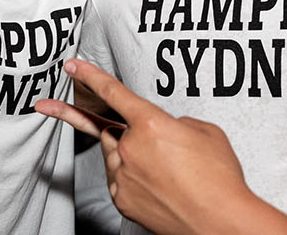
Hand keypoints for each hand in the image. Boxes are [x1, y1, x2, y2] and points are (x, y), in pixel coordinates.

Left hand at [36, 60, 253, 234]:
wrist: (221, 223)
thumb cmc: (219, 180)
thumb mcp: (205, 133)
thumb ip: (176, 124)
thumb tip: (164, 132)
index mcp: (151, 124)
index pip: (113, 93)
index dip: (89, 76)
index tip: (71, 67)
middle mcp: (130, 149)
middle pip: (110, 130)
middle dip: (117, 131)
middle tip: (65, 112)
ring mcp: (123, 176)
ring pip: (114, 156)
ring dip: (129, 156)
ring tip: (165, 171)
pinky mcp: (121, 199)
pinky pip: (118, 180)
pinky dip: (133, 179)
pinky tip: (160, 187)